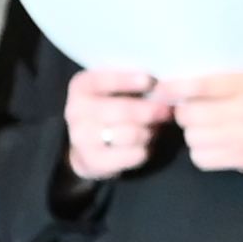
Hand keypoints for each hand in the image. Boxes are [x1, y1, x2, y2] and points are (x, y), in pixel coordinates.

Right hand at [59, 64, 171, 180]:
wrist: (86, 145)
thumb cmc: (109, 109)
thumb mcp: (113, 89)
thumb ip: (131, 82)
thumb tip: (161, 85)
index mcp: (81, 86)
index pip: (107, 81)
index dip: (130, 81)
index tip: (151, 81)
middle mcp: (75, 111)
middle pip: (124, 111)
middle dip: (151, 111)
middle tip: (167, 111)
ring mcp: (81, 138)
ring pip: (131, 134)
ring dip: (149, 132)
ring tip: (153, 129)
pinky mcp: (93, 161)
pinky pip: (133, 154)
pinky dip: (145, 150)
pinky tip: (144, 145)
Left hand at [169, 68, 242, 176]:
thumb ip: (228, 78)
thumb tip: (185, 80)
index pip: (200, 84)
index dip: (174, 88)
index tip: (160, 89)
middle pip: (189, 114)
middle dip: (184, 113)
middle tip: (191, 112)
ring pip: (192, 137)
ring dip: (193, 135)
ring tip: (206, 129)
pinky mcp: (242, 158)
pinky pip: (202, 158)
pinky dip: (202, 154)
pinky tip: (213, 146)